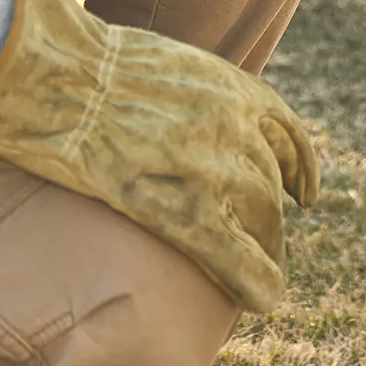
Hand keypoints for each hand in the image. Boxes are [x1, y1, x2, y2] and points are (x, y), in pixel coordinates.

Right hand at [0, 0, 317, 314]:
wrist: (61, 78)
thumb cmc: (95, 68)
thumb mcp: (171, 66)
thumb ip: (196, 96)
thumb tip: (191, 116)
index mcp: (237, 90)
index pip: (287, 135)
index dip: (300, 169)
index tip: (304, 194)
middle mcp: (238, 127)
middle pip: (272, 183)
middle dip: (274, 218)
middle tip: (271, 244)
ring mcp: (213, 167)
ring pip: (262, 218)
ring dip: (267, 248)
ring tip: (266, 272)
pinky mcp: (180, 208)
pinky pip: (232, 253)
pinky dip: (253, 279)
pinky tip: (263, 299)